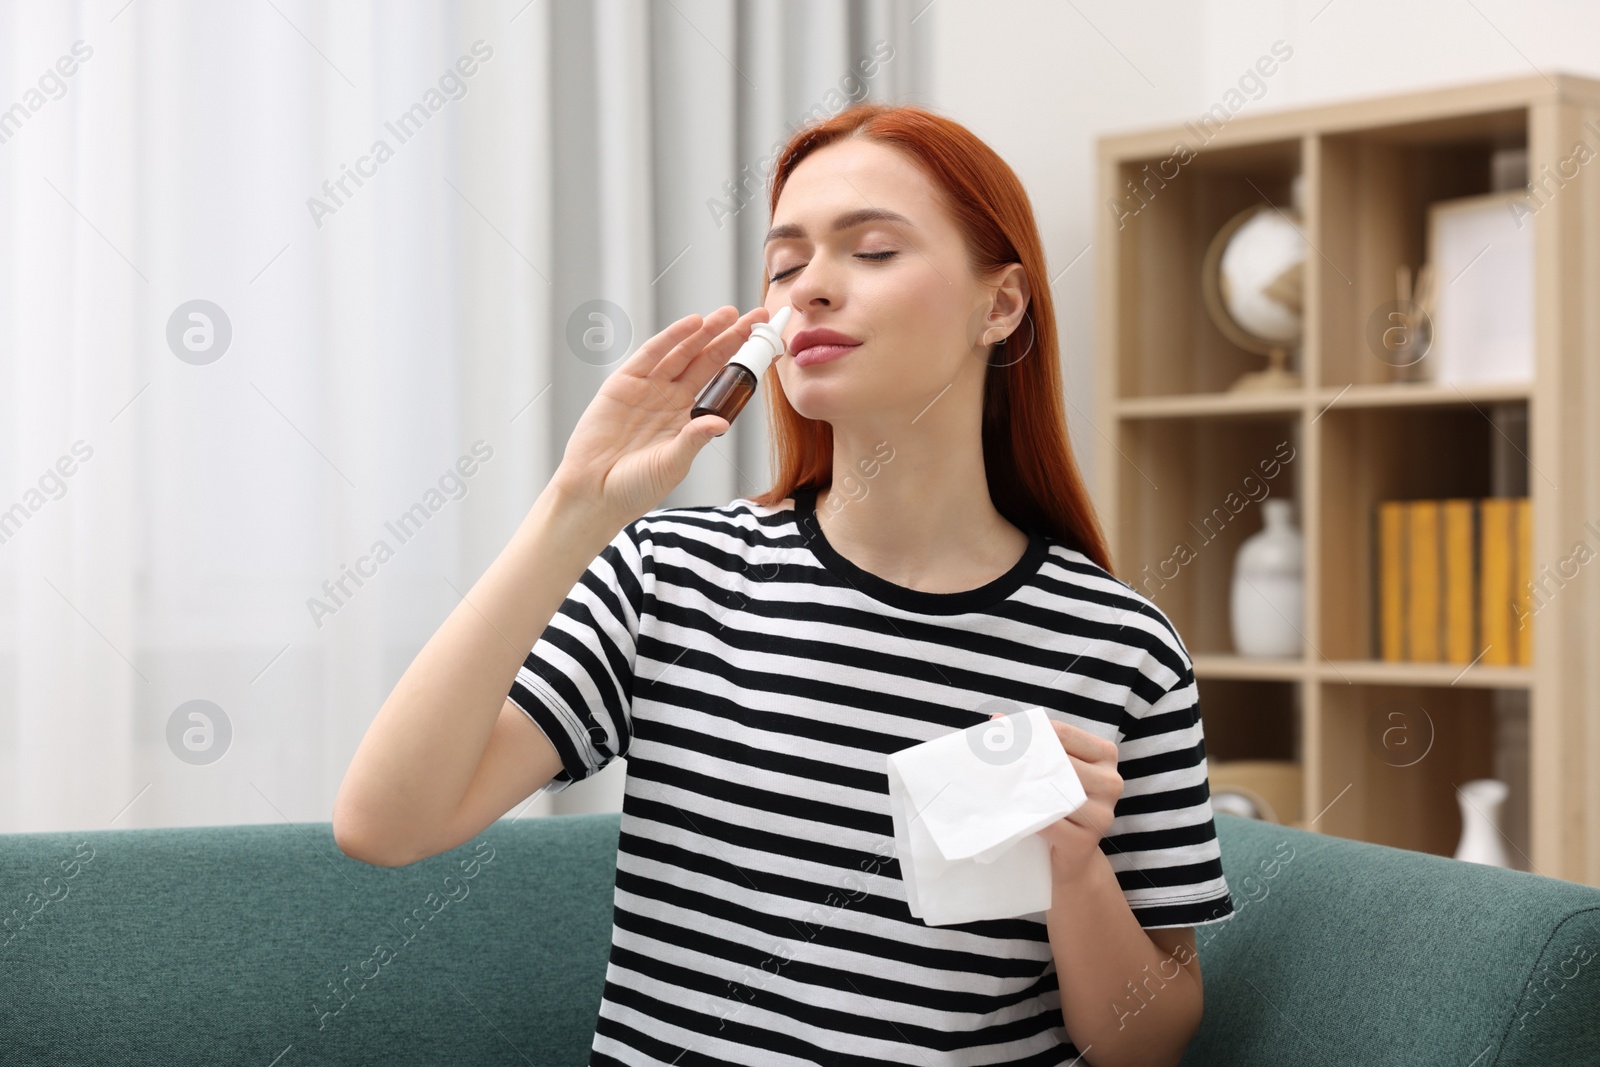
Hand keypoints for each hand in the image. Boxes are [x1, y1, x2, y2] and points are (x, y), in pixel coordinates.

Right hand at [549, 305, 770, 531]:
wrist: (593, 493)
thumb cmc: (634, 486)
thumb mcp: (673, 464)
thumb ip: (694, 439)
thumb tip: (722, 423)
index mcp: (687, 417)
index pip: (720, 383)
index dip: (740, 363)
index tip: (766, 346)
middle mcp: (669, 398)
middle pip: (705, 360)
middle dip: (729, 338)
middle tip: (755, 316)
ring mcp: (646, 388)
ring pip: (682, 352)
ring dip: (705, 332)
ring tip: (729, 313)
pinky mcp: (622, 383)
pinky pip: (651, 355)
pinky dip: (672, 337)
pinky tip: (693, 323)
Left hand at [989, 712, 1122, 882]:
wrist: (1071, 856)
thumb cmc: (1057, 801)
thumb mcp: (1052, 769)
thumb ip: (1034, 743)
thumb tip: (997, 719)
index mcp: (1105, 755)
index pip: (1063, 733)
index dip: (1030, 732)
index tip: (1000, 732)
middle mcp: (1111, 781)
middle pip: (1061, 762)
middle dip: (1024, 759)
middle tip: (990, 758)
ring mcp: (1103, 813)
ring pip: (1058, 793)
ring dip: (1025, 788)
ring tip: (999, 783)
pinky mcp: (1086, 841)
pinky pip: (1051, 823)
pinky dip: (1029, 816)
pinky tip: (1012, 811)